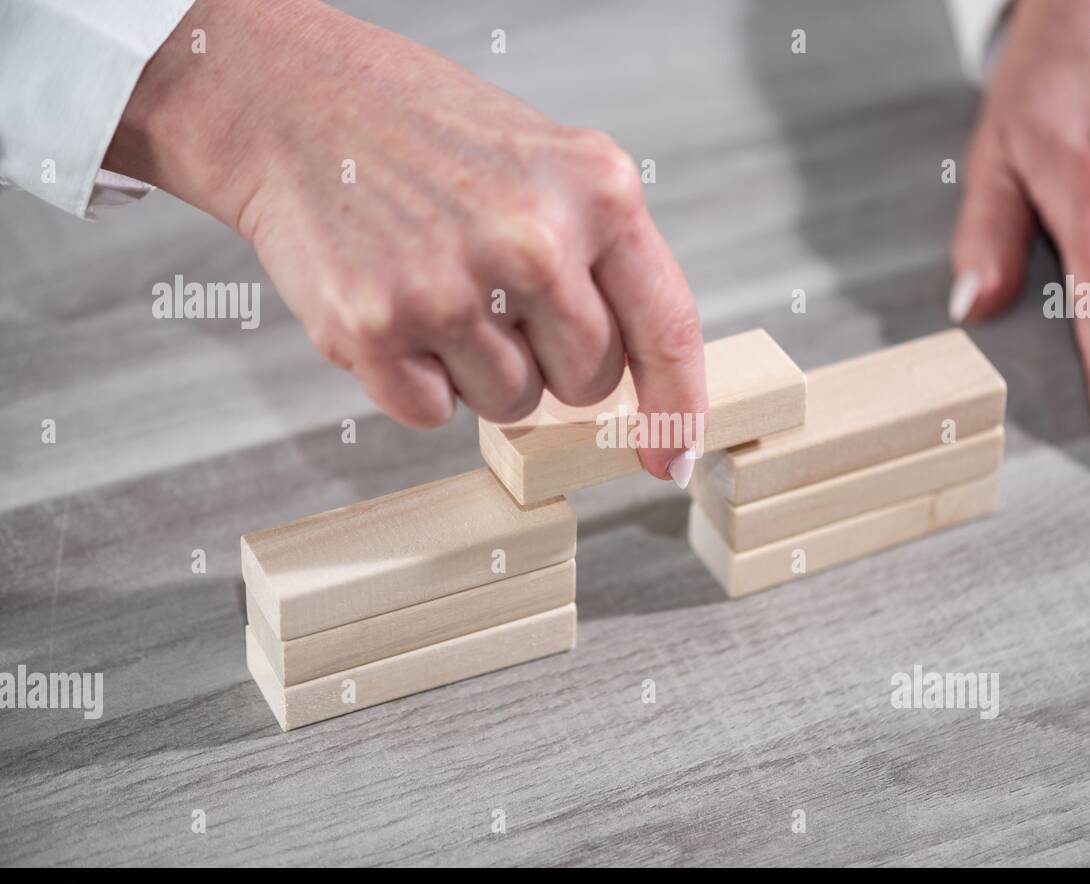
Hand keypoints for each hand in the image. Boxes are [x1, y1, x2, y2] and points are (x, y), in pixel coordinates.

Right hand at [104, 0, 706, 482]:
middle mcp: (533, 239)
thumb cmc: (427, 137)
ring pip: (513, 406)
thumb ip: (603, 259)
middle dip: (553, 363)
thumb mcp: (550, 165)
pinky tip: (396, 305)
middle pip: (589, 383)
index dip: (676, 406)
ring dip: (481, 371)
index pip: (667, 327)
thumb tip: (644, 378)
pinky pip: (434, 415)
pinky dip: (416, 380)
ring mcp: (451, 287)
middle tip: (502, 298)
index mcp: (597, 189)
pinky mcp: (375, 329)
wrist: (294, 102)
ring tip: (441, 287)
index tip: (672, 456)